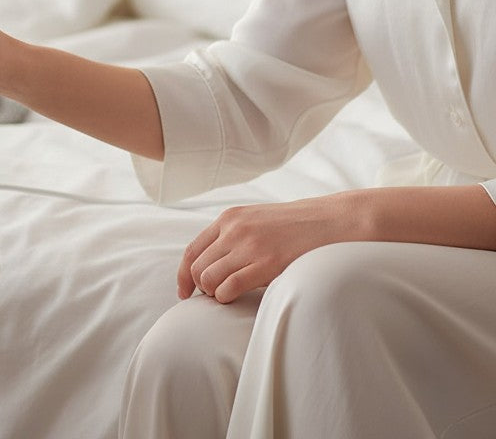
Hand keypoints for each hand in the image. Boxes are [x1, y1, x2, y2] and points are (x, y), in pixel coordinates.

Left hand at [177, 193, 354, 303]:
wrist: (331, 221)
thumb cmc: (296, 226)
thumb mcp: (257, 220)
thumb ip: (234, 235)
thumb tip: (214, 264)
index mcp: (229, 218)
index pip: (192, 250)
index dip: (184, 274)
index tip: (184, 292)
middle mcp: (234, 229)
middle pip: (197, 267)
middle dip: (200, 287)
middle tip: (213, 298)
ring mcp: (249, 246)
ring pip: (209, 279)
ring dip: (214, 294)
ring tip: (229, 296)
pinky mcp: (266, 263)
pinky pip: (229, 286)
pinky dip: (226, 297)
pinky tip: (235, 298)